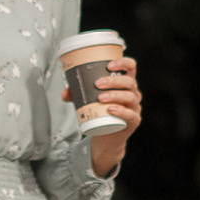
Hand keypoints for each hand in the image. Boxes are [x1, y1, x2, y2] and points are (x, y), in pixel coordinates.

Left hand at [84, 53, 141, 175]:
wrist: (107, 136)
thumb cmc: (102, 113)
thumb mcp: (90, 100)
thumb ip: (77, 95)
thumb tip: (66, 92)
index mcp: (124, 83)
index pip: (131, 67)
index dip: (123, 63)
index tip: (109, 65)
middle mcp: (132, 93)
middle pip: (129, 81)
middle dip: (113, 81)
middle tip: (97, 84)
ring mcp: (134, 107)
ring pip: (129, 96)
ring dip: (115, 95)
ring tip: (100, 98)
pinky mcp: (133, 120)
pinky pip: (130, 114)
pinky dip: (120, 111)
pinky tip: (111, 109)